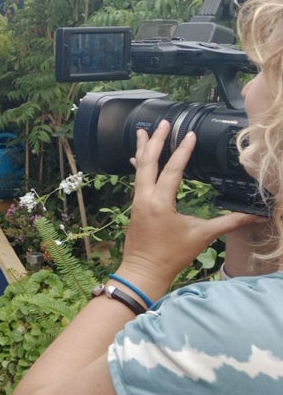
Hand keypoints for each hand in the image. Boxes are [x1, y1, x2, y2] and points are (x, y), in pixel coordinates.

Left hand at [118, 120, 262, 298]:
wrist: (144, 271)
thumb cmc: (172, 255)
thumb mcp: (203, 236)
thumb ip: (229, 223)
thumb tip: (257, 216)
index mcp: (159, 202)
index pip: (172, 169)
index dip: (182, 151)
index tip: (189, 134)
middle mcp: (144, 197)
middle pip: (148, 162)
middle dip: (155, 140)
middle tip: (162, 123)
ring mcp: (137, 200)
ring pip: (139, 168)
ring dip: (144, 149)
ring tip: (143, 130)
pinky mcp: (136, 205)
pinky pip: (137, 179)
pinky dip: (141, 165)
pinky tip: (138, 158)